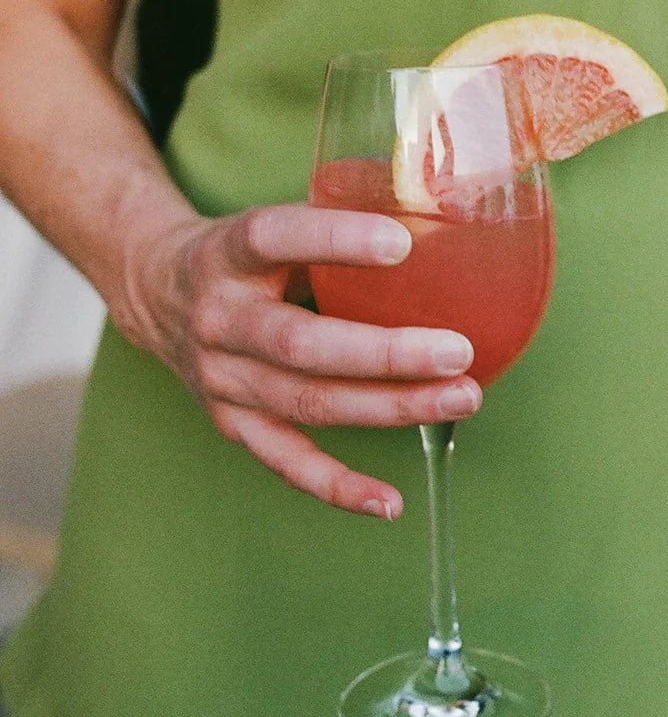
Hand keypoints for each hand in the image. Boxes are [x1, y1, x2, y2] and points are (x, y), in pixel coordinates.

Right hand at [124, 203, 481, 518]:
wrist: (156, 291)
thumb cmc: (244, 254)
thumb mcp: (272, 221)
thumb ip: (338, 221)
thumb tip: (444, 215)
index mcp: (228, 253)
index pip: (275, 238)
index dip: (335, 240)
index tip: (402, 244)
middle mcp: (218, 319)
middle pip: (301, 344)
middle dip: (386, 353)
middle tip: (458, 351)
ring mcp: (221, 379)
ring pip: (307, 403)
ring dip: (388, 408)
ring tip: (460, 399)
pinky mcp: (231, 423)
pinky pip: (287, 463)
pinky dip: (338, 487)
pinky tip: (389, 502)